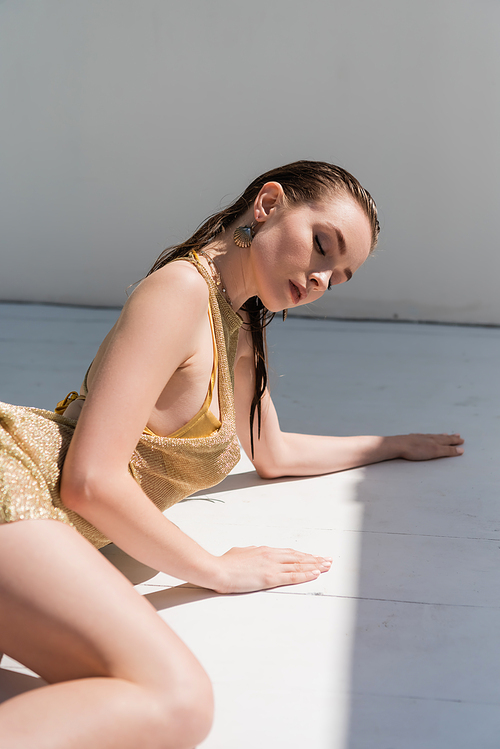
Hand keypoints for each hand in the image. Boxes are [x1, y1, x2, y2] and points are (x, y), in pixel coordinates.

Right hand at [213, 546, 331, 594]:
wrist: (217, 569)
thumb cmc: (225, 563)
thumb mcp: (241, 553)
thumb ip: (252, 553)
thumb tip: (257, 551)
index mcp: (265, 550)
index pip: (290, 553)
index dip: (303, 555)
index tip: (314, 556)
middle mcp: (272, 556)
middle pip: (298, 557)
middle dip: (315, 559)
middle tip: (328, 560)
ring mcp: (272, 566)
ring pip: (299, 565)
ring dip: (315, 565)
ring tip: (327, 566)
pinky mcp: (270, 577)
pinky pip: (293, 576)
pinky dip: (306, 574)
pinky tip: (315, 573)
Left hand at [395, 433, 463, 460]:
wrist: (398, 445)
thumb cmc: (416, 450)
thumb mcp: (435, 452)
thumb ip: (448, 451)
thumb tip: (461, 450)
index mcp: (435, 441)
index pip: (448, 441)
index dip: (455, 441)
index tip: (462, 440)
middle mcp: (429, 438)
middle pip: (442, 437)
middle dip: (451, 437)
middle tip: (458, 435)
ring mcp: (420, 438)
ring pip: (433, 436)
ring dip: (440, 436)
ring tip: (445, 434)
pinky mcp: (411, 439)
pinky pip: (422, 436)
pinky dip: (427, 436)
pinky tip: (425, 436)